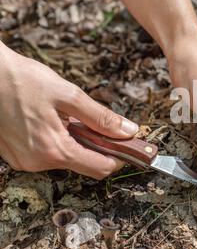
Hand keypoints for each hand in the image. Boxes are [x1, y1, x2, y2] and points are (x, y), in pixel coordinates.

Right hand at [0, 44, 138, 179]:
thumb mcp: (69, 95)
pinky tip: (54, 122)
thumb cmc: (23, 80)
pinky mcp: (16, 156)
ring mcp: (25, 161)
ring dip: (78, 143)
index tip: (128, 144)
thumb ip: (101, 117)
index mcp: (54, 149)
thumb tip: (128, 131)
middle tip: (102, 125)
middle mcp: (38, 162)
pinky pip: (49, 155)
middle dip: (99, 148)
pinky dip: (60, 142)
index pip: (100, 168)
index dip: (119, 157)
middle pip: (84, 164)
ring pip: (67, 159)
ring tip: (70, 118)